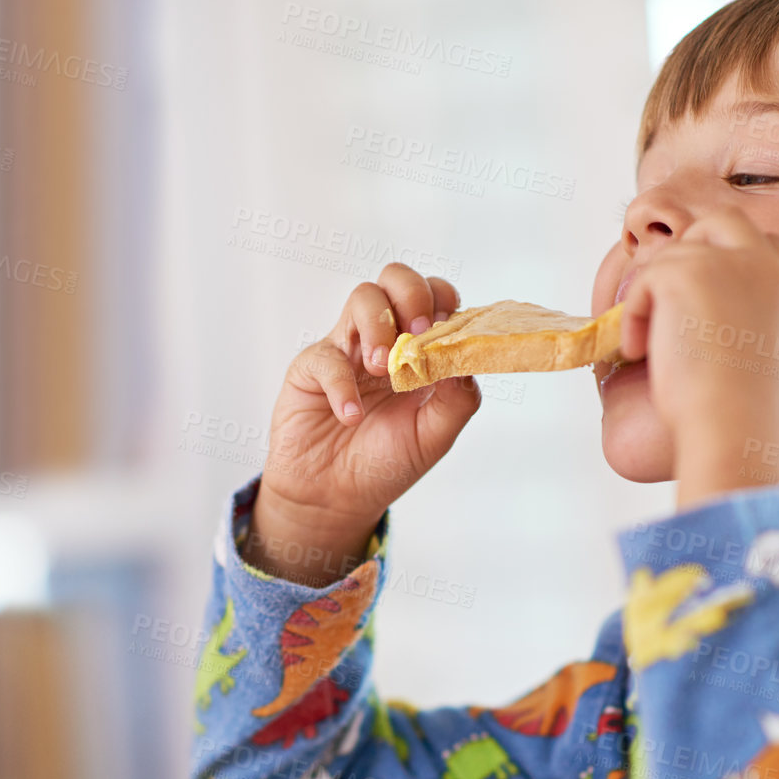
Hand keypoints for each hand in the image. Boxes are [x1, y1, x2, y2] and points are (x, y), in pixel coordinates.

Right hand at [249, 264, 480, 583]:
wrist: (338, 499)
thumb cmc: (386, 462)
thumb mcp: (436, 435)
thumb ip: (459, 396)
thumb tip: (467, 355)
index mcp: (418, 349)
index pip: (436, 298)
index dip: (444, 303)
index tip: (446, 333)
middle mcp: (384, 339)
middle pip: (396, 279)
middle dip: (412, 294)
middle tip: (417, 332)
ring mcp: (348, 349)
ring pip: (363, 298)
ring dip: (379, 328)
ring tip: (383, 371)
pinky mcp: (311, 368)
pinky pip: (327, 357)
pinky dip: (342, 385)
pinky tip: (351, 416)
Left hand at [617, 208, 778, 507]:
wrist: (734, 427)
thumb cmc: (739, 414)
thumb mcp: (754, 352)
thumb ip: (738, 314)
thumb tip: (689, 307)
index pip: (762, 243)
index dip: (725, 260)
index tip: (703, 301)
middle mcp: (770, 266)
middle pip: (722, 222)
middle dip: (688, 255)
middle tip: (666, 306)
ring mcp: (730, 262)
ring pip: (674, 256)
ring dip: (653, 298)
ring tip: (651, 349)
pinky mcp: (688, 272)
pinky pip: (644, 280)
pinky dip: (634, 315)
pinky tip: (642, 353)